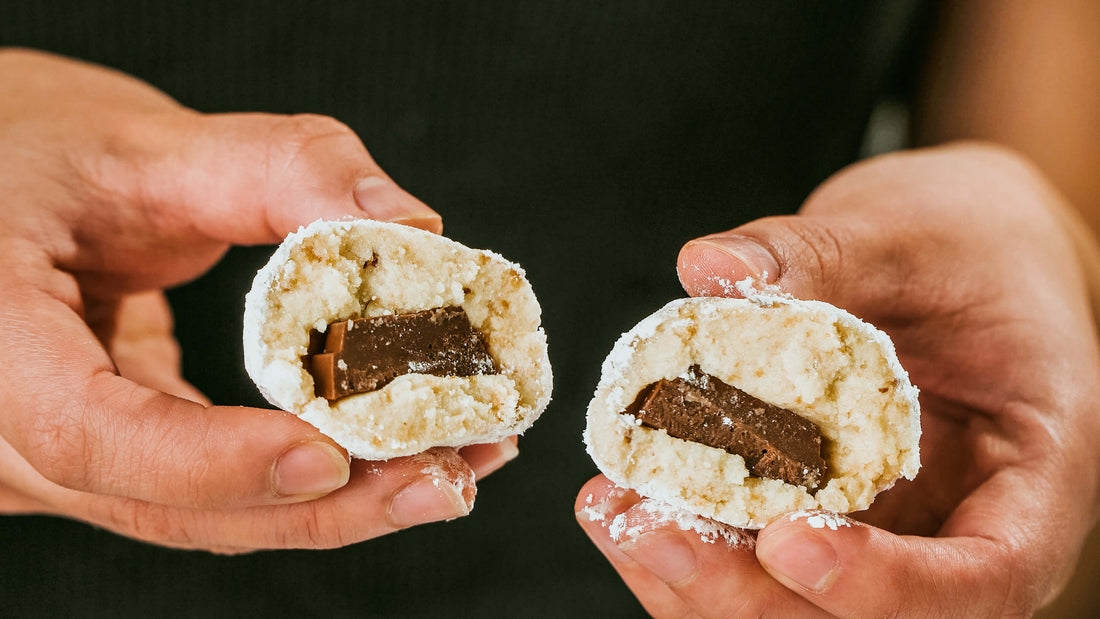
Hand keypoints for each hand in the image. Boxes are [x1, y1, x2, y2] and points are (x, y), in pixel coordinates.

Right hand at [0, 48, 517, 551]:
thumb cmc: (41, 149)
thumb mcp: (148, 142)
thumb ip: (281, 167)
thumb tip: (414, 221)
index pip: (90, 435)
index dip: (216, 460)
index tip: (336, 454)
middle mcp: (4, 429)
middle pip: (167, 505)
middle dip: (319, 505)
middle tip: (445, 478)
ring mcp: (48, 458)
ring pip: (197, 515)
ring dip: (331, 505)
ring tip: (448, 470)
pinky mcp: (106, 457)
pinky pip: (205, 491)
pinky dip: (300, 478)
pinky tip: (390, 455)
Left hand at [577, 143, 1099, 615]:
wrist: (968, 248)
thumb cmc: (975, 242)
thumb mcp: (912, 233)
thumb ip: (818, 254)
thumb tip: (711, 268)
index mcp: (1032, 476)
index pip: (984, 577)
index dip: (887, 585)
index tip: (788, 544)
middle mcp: (958, 526)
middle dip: (749, 595)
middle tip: (650, 532)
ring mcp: (886, 532)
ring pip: (795, 608)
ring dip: (700, 583)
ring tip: (615, 513)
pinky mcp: (822, 515)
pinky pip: (753, 560)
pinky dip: (689, 539)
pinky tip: (621, 498)